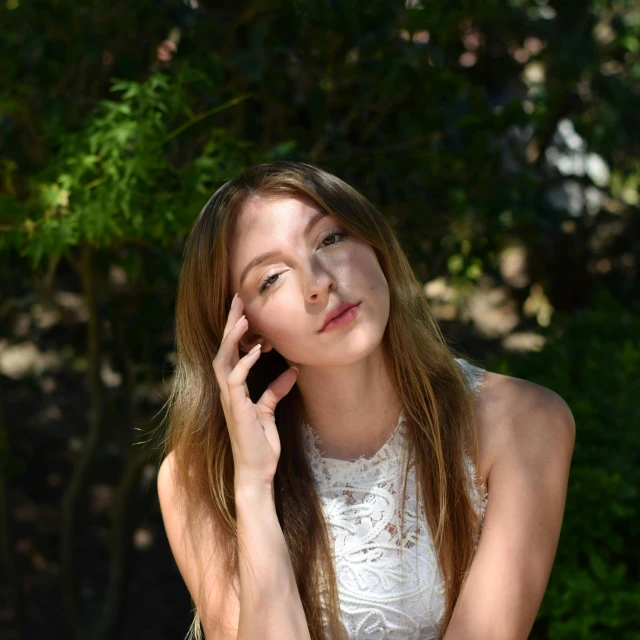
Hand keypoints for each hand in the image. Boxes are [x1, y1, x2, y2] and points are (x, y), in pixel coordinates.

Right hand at [212, 293, 298, 488]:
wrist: (256, 471)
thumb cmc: (260, 444)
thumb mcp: (270, 411)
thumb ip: (276, 389)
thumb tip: (292, 370)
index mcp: (234, 388)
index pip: (231, 352)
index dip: (236, 330)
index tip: (246, 309)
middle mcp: (228, 390)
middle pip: (223, 349)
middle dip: (230, 323)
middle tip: (238, 299)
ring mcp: (229, 399)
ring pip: (223, 360)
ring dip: (233, 338)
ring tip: (243, 318)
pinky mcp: (236, 409)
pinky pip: (235, 380)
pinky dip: (245, 363)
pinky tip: (257, 351)